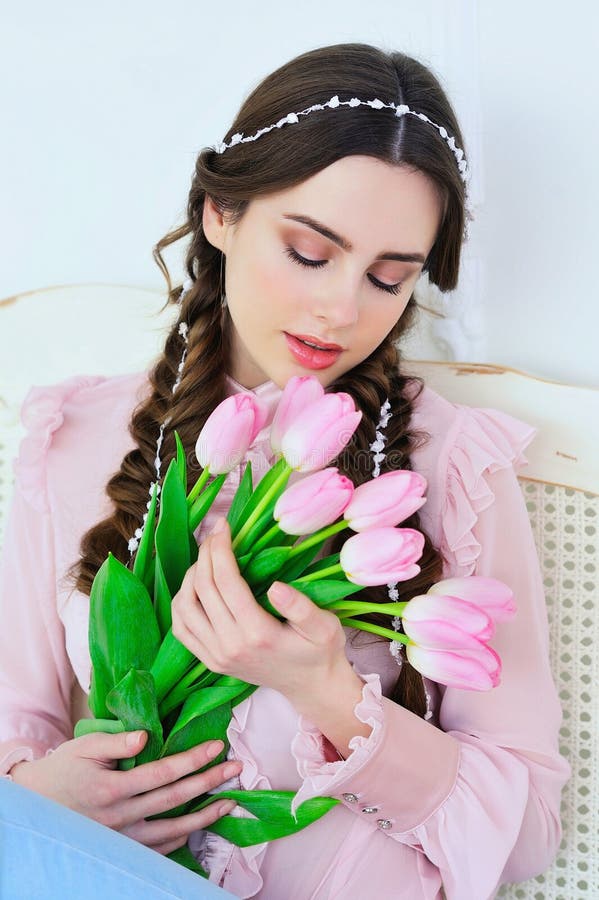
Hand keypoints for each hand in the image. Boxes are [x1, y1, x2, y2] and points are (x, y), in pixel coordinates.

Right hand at [9, 730, 241, 855]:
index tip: (215, 746)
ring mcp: (123, 839)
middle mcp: (119, 817)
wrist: (41, 805)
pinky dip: (183, 837)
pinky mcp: (124, 850)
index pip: (161, 773)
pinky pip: (160, 849)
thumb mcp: (85, 747)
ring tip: (229, 800)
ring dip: (205, 816)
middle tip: (234, 767)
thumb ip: (116, 742)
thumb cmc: (65, 769)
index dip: (191, 760)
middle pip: (174, 800)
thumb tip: (144, 737)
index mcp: (110, 788)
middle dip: (208, 782)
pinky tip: (200, 823)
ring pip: (172, 830)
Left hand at [171, 516, 349, 702]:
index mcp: (258, 634)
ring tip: (207, 558)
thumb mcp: (325, 628)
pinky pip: (181, 629)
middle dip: (206, 554)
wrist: (310, 686)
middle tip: (217, 534)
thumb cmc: (320, 651)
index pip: (226, 582)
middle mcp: (230, 646)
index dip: (220, 549)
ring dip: (190, 576)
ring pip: (184, 607)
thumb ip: (301, 608)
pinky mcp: (210, 661)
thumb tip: (275, 586)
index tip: (224, 526)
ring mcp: (216, 656)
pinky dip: (180, 602)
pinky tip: (195, 586)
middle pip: (203, 589)